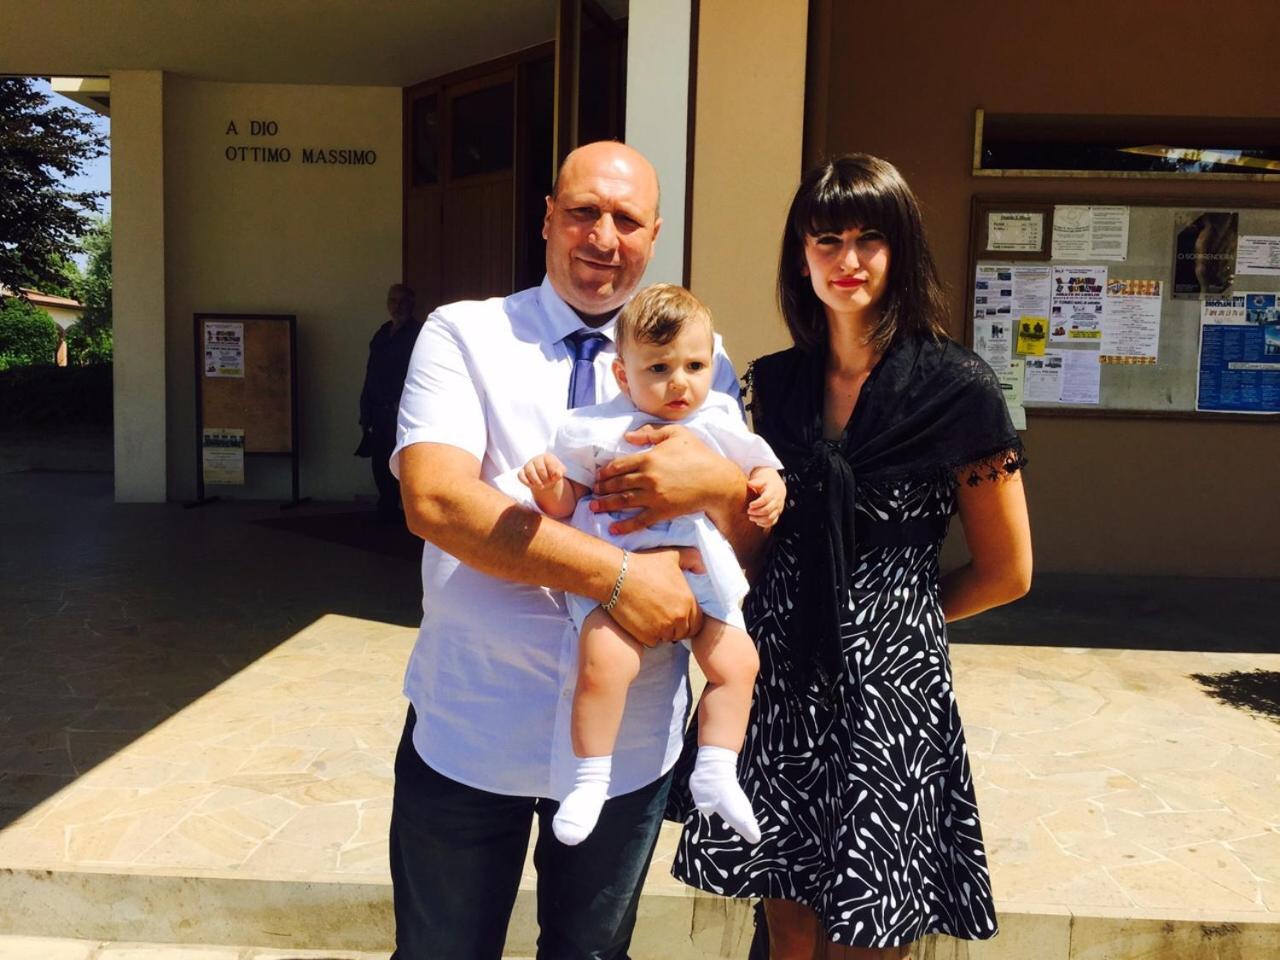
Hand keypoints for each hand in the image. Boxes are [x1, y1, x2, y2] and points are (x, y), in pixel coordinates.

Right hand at [518, 453, 565, 490]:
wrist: (545, 477)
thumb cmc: (553, 472)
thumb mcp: (560, 471)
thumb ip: (560, 472)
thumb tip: (557, 475)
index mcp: (547, 457)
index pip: (550, 464)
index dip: (553, 473)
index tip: (555, 478)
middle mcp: (536, 459)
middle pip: (541, 469)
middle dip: (546, 479)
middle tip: (548, 483)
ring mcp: (528, 465)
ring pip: (530, 472)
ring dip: (536, 482)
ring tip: (541, 486)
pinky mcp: (521, 472)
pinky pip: (521, 476)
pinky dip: (527, 482)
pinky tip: (533, 486)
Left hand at [592, 424, 740, 535]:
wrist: (716, 481)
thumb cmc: (698, 454)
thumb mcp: (676, 434)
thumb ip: (650, 433)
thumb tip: (628, 436)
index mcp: (648, 458)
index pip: (618, 465)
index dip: (605, 471)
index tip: (598, 475)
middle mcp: (647, 478)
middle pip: (617, 484)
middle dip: (602, 488)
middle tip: (593, 492)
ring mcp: (653, 497)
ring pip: (623, 501)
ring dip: (606, 505)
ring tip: (594, 508)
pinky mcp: (661, 512)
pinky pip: (639, 521)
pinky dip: (624, 526)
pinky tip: (613, 529)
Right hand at [608, 548, 703, 645]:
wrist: (616, 575)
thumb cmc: (644, 563)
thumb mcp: (672, 555)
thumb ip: (693, 560)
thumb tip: (703, 569)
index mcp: (688, 601)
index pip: (697, 623)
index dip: (688, 620)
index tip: (677, 613)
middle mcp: (678, 618)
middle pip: (683, 632)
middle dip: (676, 627)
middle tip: (663, 616)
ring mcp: (663, 629)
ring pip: (668, 638)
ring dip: (663, 631)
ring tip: (652, 618)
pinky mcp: (647, 636)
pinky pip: (653, 642)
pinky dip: (649, 635)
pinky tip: (642, 622)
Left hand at [746, 468, 784, 527]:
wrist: (777, 488)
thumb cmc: (766, 484)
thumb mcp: (761, 481)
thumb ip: (755, 482)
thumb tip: (749, 483)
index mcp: (772, 492)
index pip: (765, 499)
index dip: (757, 503)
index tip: (750, 505)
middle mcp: (776, 501)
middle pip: (767, 510)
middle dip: (756, 512)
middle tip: (748, 511)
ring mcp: (778, 508)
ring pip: (770, 518)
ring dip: (759, 519)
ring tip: (750, 517)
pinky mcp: (777, 514)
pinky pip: (773, 522)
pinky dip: (764, 524)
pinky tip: (757, 522)